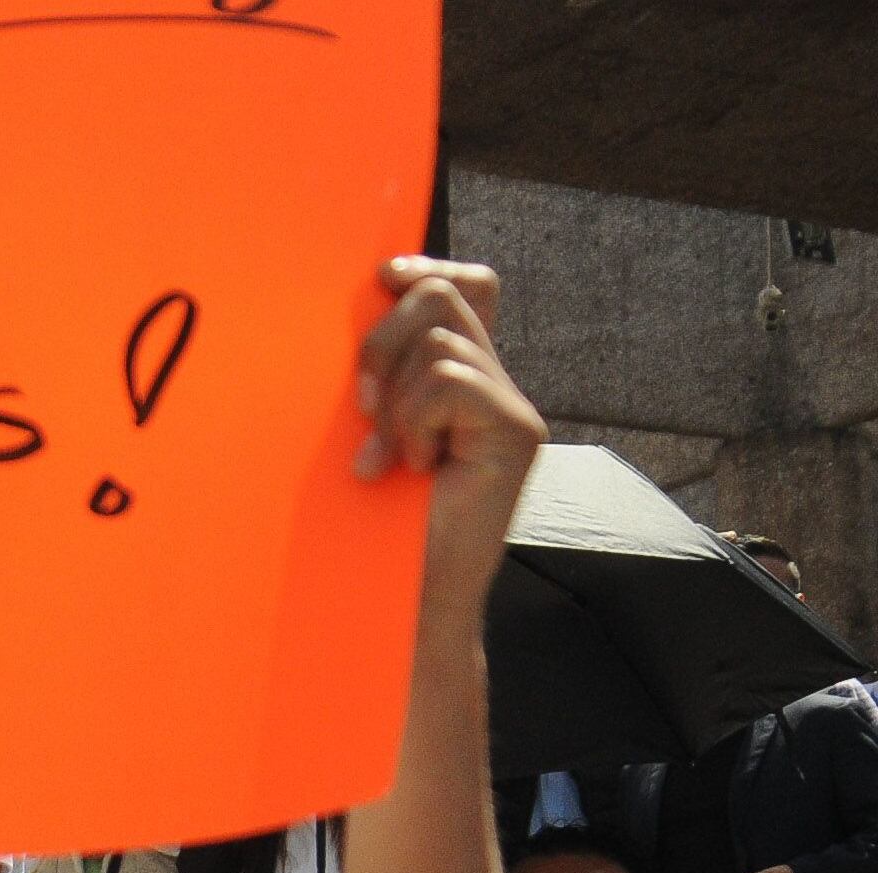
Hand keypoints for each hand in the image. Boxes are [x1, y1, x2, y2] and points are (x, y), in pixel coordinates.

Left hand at [351, 258, 545, 609]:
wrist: (404, 599)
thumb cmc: (371, 523)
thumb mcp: (365, 432)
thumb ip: (375, 377)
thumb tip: (360, 307)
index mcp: (462, 379)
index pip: (468, 285)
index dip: (425, 267)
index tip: (381, 276)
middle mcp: (497, 384)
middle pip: (444, 297)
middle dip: (383, 341)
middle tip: (362, 410)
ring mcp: (513, 408)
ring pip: (442, 342)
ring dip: (395, 398)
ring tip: (391, 456)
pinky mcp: (518, 433)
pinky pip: (450, 382)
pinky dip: (415, 420)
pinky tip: (414, 467)